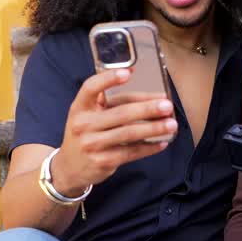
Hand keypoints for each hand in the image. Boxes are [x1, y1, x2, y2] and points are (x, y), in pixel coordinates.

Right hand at [50, 68, 176, 192]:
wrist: (69, 167)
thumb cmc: (86, 134)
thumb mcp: (89, 115)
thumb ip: (112, 104)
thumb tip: (153, 97)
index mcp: (79, 107)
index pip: (90, 88)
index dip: (108, 79)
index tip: (128, 73)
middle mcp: (83, 124)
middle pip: (120, 112)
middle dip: (147, 108)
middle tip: (167, 105)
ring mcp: (93, 144)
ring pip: (129, 133)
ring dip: (154, 128)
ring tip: (171, 124)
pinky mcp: (103, 161)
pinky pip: (131, 152)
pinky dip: (149, 147)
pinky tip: (161, 142)